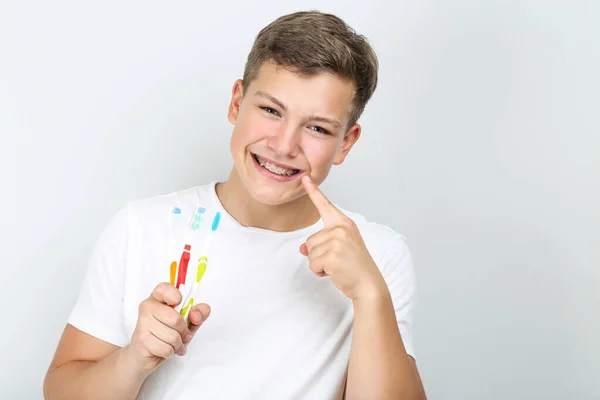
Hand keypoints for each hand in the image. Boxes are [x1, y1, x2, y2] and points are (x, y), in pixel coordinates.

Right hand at [125, 282, 210, 374]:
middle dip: (183, 332)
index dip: (175, 295)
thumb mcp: (187, 324)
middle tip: (182, 335)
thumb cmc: (165, 335)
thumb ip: (197, 315)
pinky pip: (166, 348)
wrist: (143, 356)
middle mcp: (147, 307)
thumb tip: (199, 312)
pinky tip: (164, 350)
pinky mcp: (141, 340)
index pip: (164, 288)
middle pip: (175, 319)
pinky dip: (169, 352)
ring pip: (172, 336)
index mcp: (158, 298)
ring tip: (172, 344)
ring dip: (177, 344)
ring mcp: (142, 323)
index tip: (179, 303)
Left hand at [299, 176, 386, 300]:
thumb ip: (321, 243)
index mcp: (344, 223)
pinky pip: (312, 264)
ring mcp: (337, 241)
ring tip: (337, 266)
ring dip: (319, 264)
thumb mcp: (339, 249)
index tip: (305, 178)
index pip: (325, 205)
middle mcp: (341, 229)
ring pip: (310, 253)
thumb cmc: (355, 266)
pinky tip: (334, 272)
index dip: (313, 191)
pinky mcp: (332, 256)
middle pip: (310, 240)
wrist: (368, 284)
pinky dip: (320, 272)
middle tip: (338, 260)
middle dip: (318, 254)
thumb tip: (302, 248)